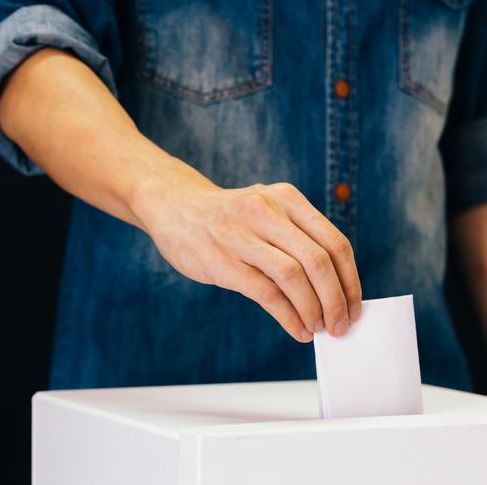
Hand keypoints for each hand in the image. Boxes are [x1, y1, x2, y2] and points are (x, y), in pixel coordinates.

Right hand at [134, 180, 361, 342]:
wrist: (174, 207)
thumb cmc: (226, 217)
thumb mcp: (265, 210)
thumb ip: (295, 238)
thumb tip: (331, 288)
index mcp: (286, 198)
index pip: (334, 242)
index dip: (350, 280)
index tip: (354, 305)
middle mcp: (267, 212)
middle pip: (319, 260)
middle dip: (337, 299)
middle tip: (341, 324)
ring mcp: (242, 236)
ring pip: (295, 277)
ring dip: (314, 310)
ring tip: (318, 328)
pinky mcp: (223, 261)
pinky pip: (266, 294)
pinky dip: (289, 317)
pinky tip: (297, 330)